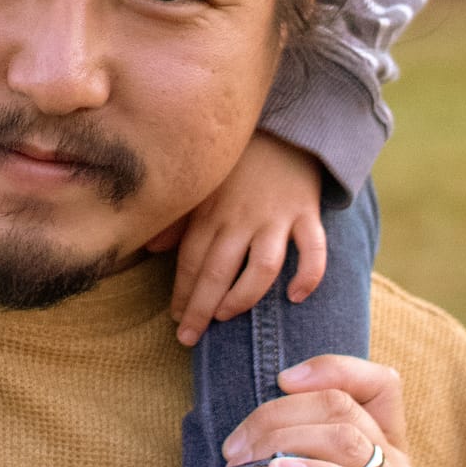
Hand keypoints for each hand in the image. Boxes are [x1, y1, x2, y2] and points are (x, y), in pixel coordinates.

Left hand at [165, 134, 326, 345]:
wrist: (285, 128)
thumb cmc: (239, 164)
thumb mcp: (203, 184)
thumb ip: (179, 218)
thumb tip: (153, 249)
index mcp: (212, 211)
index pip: (190, 260)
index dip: (180, 293)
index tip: (175, 321)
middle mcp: (241, 217)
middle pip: (218, 271)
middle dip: (200, 308)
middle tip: (188, 338)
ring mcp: (276, 217)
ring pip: (261, 267)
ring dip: (243, 297)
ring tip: (227, 316)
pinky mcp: (307, 214)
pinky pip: (313, 249)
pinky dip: (308, 275)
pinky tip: (295, 297)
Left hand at [220, 353, 428, 466]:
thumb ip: (297, 466)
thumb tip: (238, 437)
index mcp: (387, 455)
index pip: (378, 386)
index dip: (331, 369)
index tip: (282, 379)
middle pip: (345, 408)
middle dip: (280, 413)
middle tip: (235, 444)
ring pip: (352, 438)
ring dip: (288, 437)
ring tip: (249, 458)